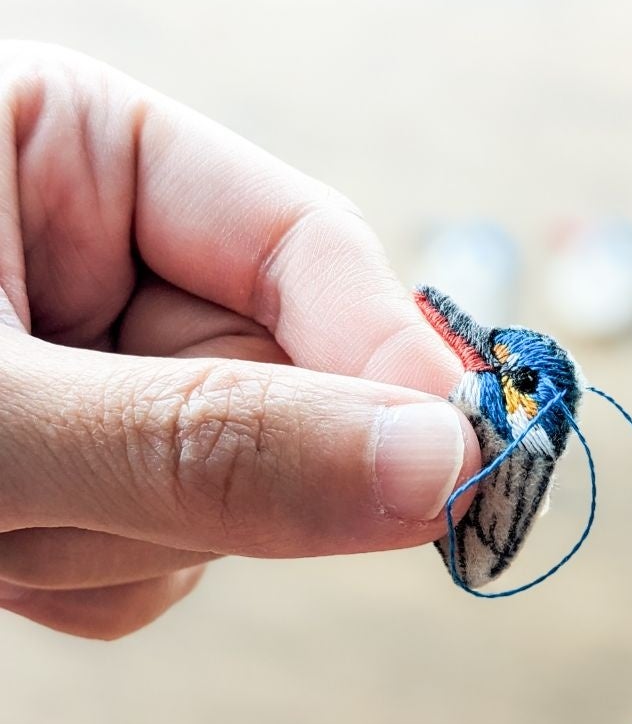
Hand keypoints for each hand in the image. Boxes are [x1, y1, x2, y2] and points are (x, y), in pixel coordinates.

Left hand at [0, 43, 479, 638]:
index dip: (388, 356)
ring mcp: (112, 369)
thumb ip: (205, 442)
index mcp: (80, 150)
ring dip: (128, 534)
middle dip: (212, 469)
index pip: (305, 243)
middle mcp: (107, 256)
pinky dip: (97, 573)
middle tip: (88, 505)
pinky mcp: (98, 466)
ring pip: (234, 484)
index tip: (459, 461)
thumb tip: (437, 468)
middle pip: (281, 377)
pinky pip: (174, 548)